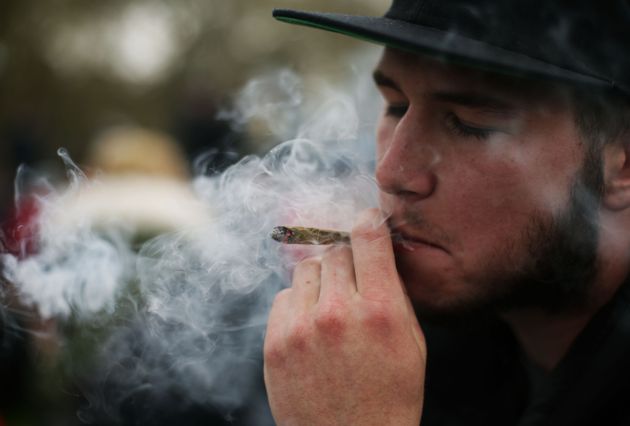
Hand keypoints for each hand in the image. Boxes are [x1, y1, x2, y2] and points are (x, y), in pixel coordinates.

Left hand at [264, 208, 425, 425]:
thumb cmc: (390, 396)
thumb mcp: (412, 343)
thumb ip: (394, 293)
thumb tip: (378, 254)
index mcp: (379, 311)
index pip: (367, 237)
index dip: (368, 222)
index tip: (367, 221)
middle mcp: (336, 313)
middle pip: (334, 251)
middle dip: (347, 261)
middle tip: (354, 282)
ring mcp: (300, 328)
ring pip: (306, 269)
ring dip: (321, 280)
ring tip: (332, 309)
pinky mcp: (274, 343)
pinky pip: (284, 296)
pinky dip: (298, 303)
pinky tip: (312, 328)